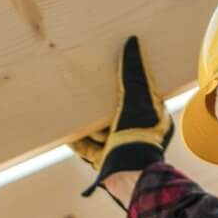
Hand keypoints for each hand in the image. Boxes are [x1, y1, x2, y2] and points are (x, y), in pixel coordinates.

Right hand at [70, 35, 173, 198]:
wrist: (129, 176)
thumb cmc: (139, 136)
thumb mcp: (138, 98)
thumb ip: (134, 72)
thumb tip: (132, 41)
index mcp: (153, 119)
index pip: (140, 95)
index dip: (127, 82)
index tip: (114, 68)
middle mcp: (138, 134)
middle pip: (116, 112)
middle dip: (101, 102)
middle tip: (88, 84)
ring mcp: (121, 148)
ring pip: (100, 130)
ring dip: (88, 121)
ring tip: (72, 103)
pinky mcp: (105, 162)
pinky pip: (87, 148)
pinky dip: (76, 139)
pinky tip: (64, 129)